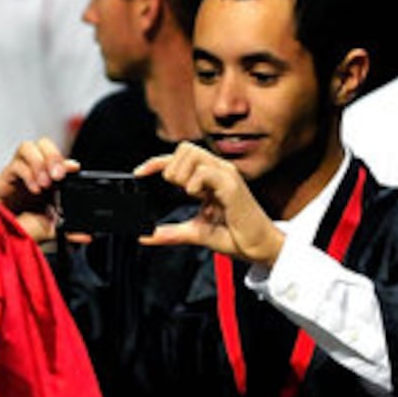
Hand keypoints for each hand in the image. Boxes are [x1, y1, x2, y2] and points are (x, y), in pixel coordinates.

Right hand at [0, 138, 78, 242]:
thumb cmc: (22, 225)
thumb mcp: (51, 227)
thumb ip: (68, 229)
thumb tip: (87, 236)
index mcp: (47, 177)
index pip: (58, 159)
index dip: (66, 161)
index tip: (75, 169)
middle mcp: (33, 169)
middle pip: (43, 143)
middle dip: (53, 156)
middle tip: (58, 176)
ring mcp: (18, 169)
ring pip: (28, 147)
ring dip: (39, 162)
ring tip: (45, 183)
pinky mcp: (4, 175)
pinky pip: (16, 164)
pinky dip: (27, 174)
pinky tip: (34, 189)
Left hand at [135, 143, 284, 265]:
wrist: (259, 247)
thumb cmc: (235, 236)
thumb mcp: (195, 233)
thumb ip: (170, 233)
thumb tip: (145, 235)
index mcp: (208, 178)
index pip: (178, 159)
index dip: (155, 162)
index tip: (138, 174)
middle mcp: (218, 171)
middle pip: (184, 148)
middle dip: (172, 169)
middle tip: (180, 193)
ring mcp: (226, 175)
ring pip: (192, 154)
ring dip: (182, 174)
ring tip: (192, 196)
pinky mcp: (232, 185)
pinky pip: (205, 172)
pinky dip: (194, 183)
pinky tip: (198, 197)